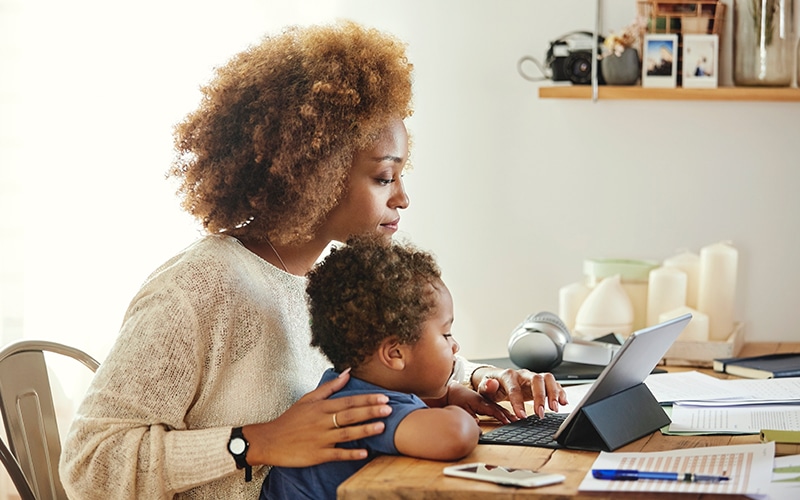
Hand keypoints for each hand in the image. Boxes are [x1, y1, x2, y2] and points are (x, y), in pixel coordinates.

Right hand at [244, 369, 391, 466]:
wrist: (269, 441)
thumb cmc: (290, 420)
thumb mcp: (307, 400)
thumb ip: (329, 387)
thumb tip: (348, 372)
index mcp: (321, 407)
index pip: (348, 401)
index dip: (367, 399)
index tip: (384, 397)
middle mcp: (322, 421)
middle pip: (350, 415)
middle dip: (371, 411)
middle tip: (389, 409)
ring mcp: (320, 439)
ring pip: (346, 433)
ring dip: (365, 430)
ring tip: (382, 427)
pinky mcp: (317, 455)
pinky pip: (337, 454)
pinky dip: (351, 453)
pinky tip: (365, 452)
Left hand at [440, 383, 515, 423]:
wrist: (451, 390)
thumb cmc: (456, 398)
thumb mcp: (460, 408)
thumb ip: (469, 416)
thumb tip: (476, 424)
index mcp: (480, 401)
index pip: (494, 410)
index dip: (502, 417)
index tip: (510, 422)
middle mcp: (485, 400)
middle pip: (500, 408)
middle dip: (511, 415)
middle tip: (520, 421)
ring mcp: (486, 400)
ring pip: (500, 407)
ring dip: (510, 413)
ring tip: (519, 419)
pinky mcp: (486, 402)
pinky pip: (498, 407)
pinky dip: (505, 411)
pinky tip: (510, 415)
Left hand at [473, 367, 567, 419]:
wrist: (497, 380)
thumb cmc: (491, 386)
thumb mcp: (484, 388)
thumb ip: (487, 387)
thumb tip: (491, 384)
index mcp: (508, 376)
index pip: (515, 388)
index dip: (518, 402)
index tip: (522, 416)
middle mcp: (523, 374)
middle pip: (537, 379)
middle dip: (540, 396)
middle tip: (541, 413)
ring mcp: (533, 377)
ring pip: (548, 379)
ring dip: (553, 393)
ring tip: (555, 409)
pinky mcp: (541, 383)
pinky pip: (554, 384)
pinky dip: (560, 392)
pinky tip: (563, 403)